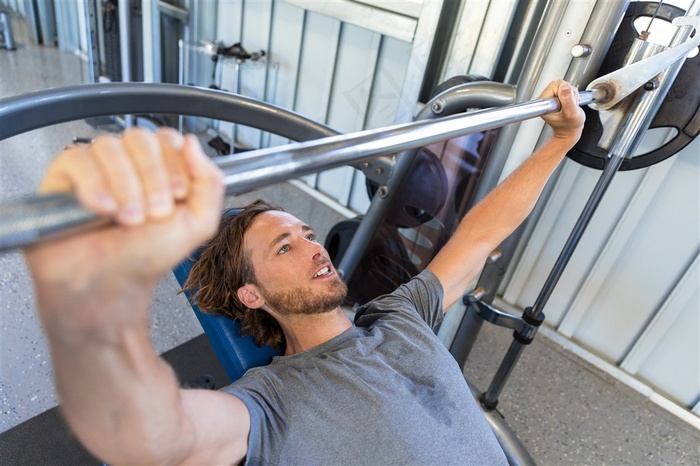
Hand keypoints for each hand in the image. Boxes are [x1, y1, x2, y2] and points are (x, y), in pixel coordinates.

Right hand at [23, 127, 222, 327]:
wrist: (110, 286)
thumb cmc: (148, 257)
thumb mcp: (197, 223)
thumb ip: (209, 182)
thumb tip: (192, 142)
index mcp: (160, 168)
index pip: (167, 139)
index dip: (175, 165)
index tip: (177, 196)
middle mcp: (128, 162)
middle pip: (140, 138)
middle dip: (152, 179)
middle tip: (153, 214)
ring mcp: (95, 166)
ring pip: (110, 147)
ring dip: (125, 186)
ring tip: (127, 220)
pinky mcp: (64, 176)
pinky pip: (77, 159)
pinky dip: (93, 185)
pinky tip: (102, 210)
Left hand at [539, 80, 585, 143]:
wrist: (569, 131)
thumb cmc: (569, 126)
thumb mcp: (571, 114)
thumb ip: (568, 100)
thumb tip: (564, 86)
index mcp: (543, 104)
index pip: (554, 86)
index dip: (564, 92)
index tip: (565, 104)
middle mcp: (545, 100)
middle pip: (559, 84)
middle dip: (569, 92)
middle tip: (570, 104)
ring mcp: (551, 98)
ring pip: (564, 85)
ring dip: (572, 94)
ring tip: (571, 105)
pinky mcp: (557, 97)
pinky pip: (567, 88)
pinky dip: (572, 95)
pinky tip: (571, 103)